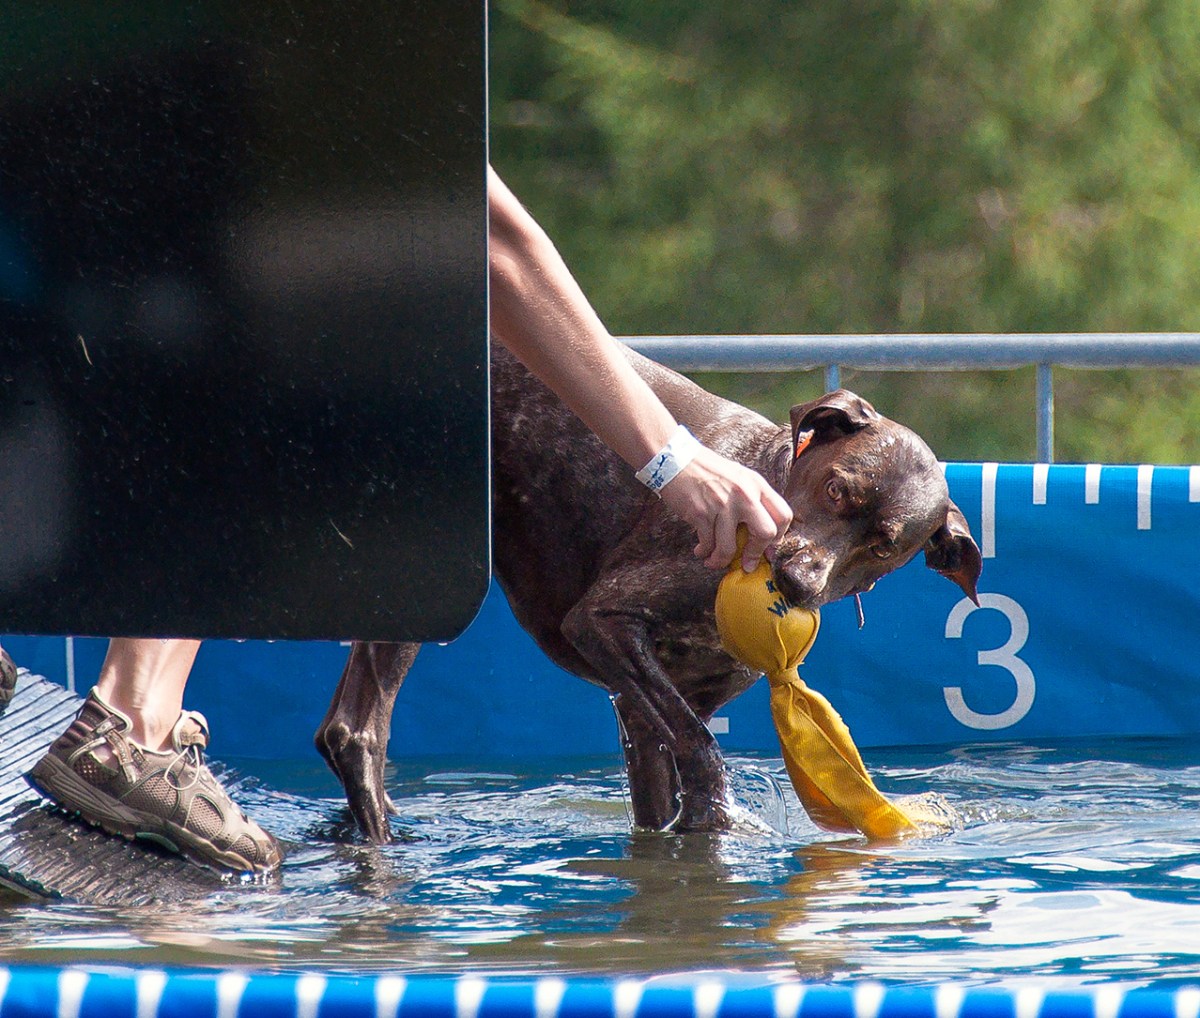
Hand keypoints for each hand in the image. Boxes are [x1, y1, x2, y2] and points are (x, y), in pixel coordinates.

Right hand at [658, 447, 792, 571]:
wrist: (675, 459)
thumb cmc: (706, 470)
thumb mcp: (738, 477)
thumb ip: (752, 499)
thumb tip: (759, 532)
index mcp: (756, 484)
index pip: (783, 515)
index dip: (779, 537)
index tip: (768, 548)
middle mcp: (744, 494)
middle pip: (766, 533)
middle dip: (756, 553)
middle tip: (747, 562)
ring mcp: (722, 504)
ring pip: (730, 547)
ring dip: (721, 560)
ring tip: (714, 561)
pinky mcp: (701, 513)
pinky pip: (708, 544)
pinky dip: (704, 552)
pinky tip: (701, 550)